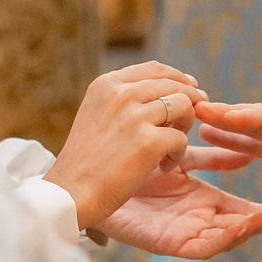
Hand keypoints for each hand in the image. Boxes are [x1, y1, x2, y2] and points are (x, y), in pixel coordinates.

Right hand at [43, 61, 206, 230]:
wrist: (70, 192)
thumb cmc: (86, 160)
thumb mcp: (97, 114)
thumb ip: (124, 99)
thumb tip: (168, 89)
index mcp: (107, 85)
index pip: (155, 69)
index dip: (179, 78)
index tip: (191, 89)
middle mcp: (121, 94)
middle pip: (174, 85)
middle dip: (189, 102)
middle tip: (186, 124)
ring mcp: (134, 117)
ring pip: (184, 106)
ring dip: (184, 127)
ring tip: (170, 147)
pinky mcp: (147, 142)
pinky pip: (181, 139)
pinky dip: (178, 154)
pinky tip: (164, 166)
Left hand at [100, 158, 261, 258]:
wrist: (86, 187)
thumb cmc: (125, 169)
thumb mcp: (171, 156)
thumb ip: (202, 152)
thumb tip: (231, 139)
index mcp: (200, 201)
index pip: (240, 208)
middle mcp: (195, 220)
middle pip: (239, 226)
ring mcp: (183, 233)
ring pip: (226, 238)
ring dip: (250, 230)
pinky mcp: (169, 244)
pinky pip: (202, 246)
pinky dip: (223, 239)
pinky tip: (238, 228)